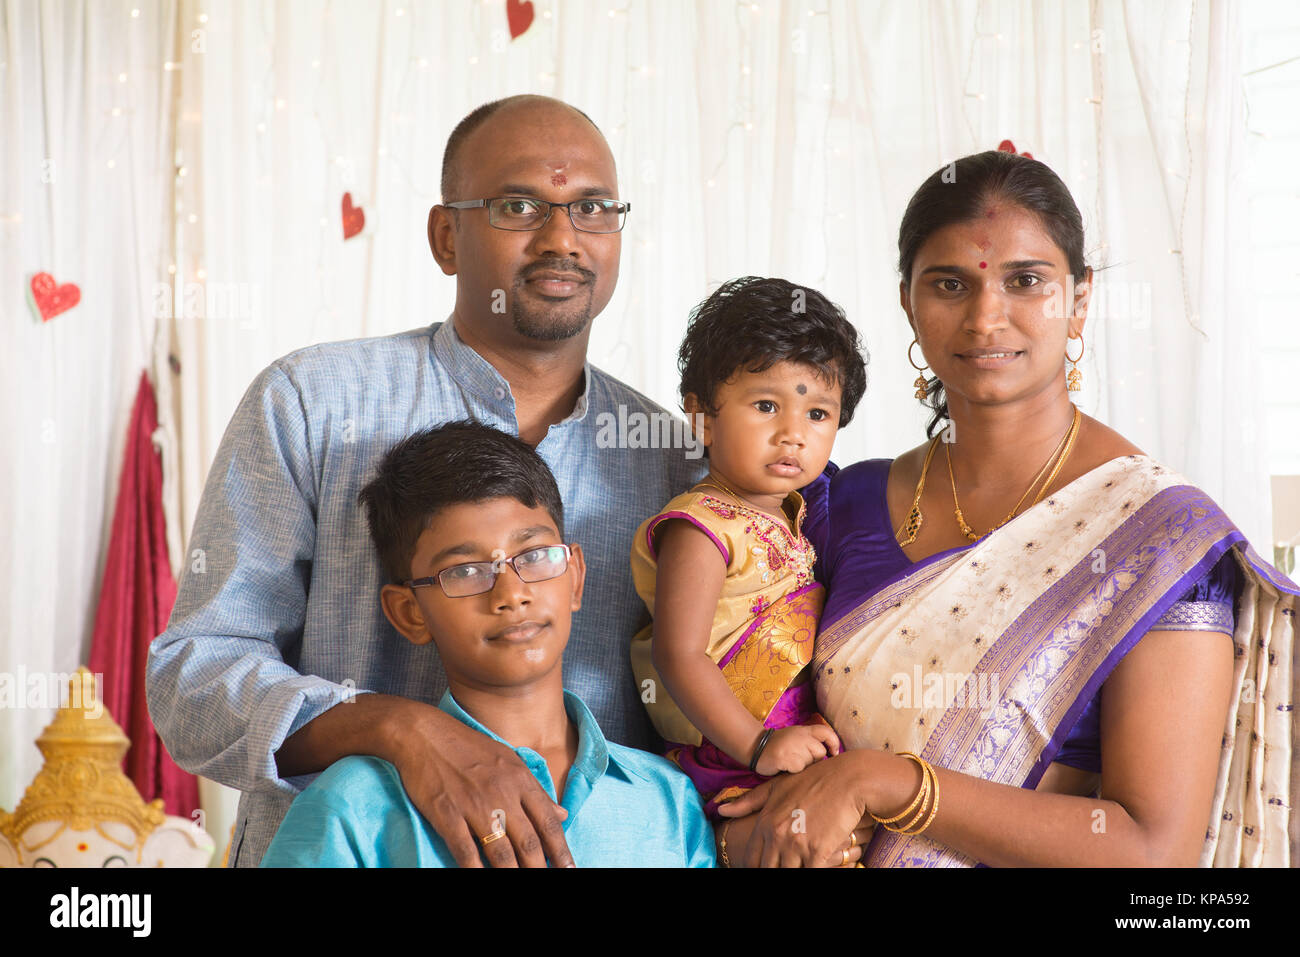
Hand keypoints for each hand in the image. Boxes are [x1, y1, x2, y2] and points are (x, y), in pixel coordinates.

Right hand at [388, 700, 573, 867]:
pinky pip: (465, 851)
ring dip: (512, 874)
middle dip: (539, 868)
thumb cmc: (469, 747)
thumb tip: (562, 814)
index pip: (548, 822)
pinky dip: (475, 870)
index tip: (569, 869)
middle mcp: (502, 794)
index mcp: (520, 780)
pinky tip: (482, 878)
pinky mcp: (447, 815)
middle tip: (547, 881)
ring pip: (500, 853)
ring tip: (522, 886)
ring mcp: (474, 806)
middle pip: (528, 842)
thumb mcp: (510, 760)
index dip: (561, 850)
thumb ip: (536, 790)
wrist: (425, 734)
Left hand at [718, 750, 870, 866]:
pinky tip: (812, 866)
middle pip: (768, 869)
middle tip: (783, 865)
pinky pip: (808, 874)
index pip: (751, 859)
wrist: (849, 780)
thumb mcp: (777, 786)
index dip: (754, 868)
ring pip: (787, 873)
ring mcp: (796, 845)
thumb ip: (749, 801)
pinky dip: (808, 872)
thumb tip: (721, 811)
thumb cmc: (814, 780)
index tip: (759, 868)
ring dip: (792, 871)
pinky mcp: (817, 853)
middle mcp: (777, 835)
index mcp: (765, 822)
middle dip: (773, 870)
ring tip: (797, 865)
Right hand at [754, 723, 841, 775]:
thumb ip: (811, 741)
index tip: (833, 753)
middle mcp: (799, 736)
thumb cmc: (780, 745)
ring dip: (803, 765)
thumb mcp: (796, 737)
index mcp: (804, 730)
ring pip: (809, 762)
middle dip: (814, 759)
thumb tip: (832, 754)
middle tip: (800, 758)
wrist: (755, 746)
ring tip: (790, 761)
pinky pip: (798, 768)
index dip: (834, 743)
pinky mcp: (784, 757)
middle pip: (820, 752)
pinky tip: (785, 766)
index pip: (826, 732)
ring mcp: (792, 746)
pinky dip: (793, 770)